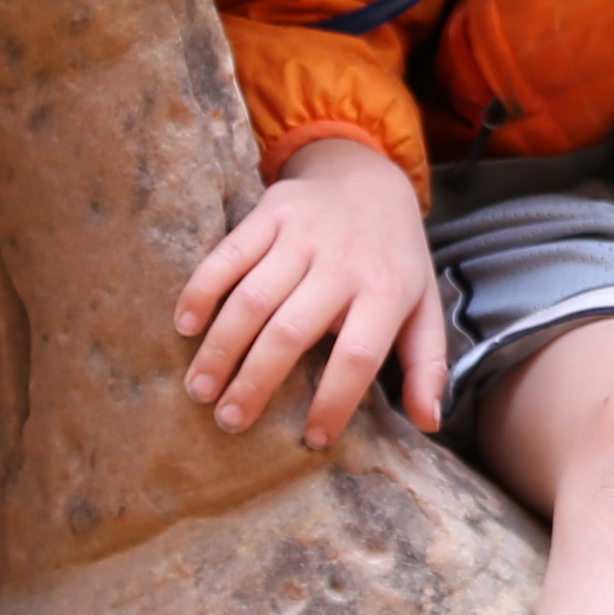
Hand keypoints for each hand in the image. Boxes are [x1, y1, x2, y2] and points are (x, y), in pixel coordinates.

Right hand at [175, 134, 446, 450]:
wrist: (368, 175)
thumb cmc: (393, 257)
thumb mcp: (423, 305)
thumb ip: (427, 364)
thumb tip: (428, 421)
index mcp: (386, 290)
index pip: (359, 357)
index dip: (335, 401)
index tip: (312, 439)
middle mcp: (342, 262)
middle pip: (291, 331)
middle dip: (255, 381)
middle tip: (230, 421)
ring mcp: (302, 235)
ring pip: (252, 297)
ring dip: (221, 347)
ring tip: (200, 390)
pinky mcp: (269, 213)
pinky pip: (228, 255)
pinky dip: (202, 290)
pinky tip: (185, 327)